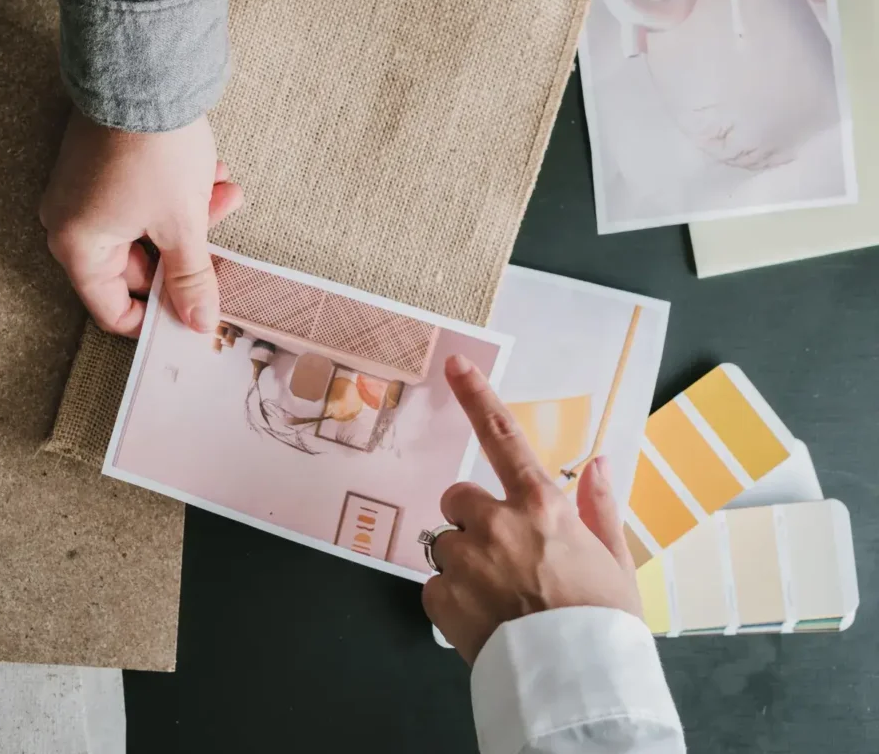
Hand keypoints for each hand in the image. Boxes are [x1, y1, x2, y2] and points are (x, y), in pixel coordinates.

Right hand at [40, 110, 243, 337]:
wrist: (144, 71)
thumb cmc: (152, 149)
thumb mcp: (182, 225)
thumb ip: (191, 280)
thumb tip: (199, 322)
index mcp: (78, 248)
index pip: (113, 310)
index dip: (156, 317)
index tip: (192, 312)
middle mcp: (68, 222)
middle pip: (136, 266)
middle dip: (186, 250)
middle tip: (222, 234)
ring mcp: (82, 192)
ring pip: (145, 227)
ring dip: (189, 215)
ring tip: (225, 190)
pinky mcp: (98, 165)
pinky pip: (138, 198)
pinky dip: (174, 193)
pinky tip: (210, 171)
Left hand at [422, 354, 641, 663]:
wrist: (578, 683)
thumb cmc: (603, 621)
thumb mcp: (616, 559)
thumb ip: (600, 506)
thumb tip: (599, 462)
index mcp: (542, 506)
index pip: (503, 437)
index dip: (477, 396)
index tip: (455, 366)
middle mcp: (498, 523)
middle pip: (458, 499)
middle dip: (472, 520)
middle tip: (502, 556)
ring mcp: (466, 559)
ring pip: (445, 545)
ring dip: (464, 564)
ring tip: (500, 597)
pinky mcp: (441, 596)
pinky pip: (435, 585)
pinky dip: (452, 600)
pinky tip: (484, 618)